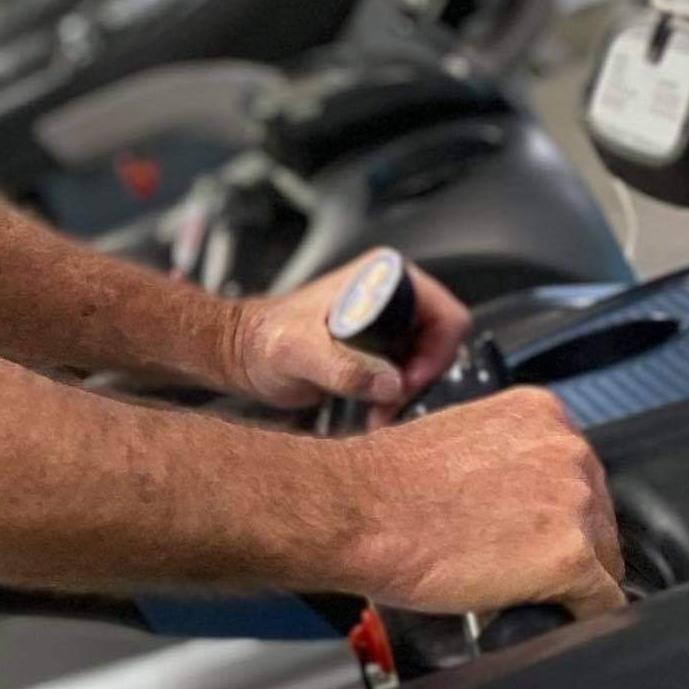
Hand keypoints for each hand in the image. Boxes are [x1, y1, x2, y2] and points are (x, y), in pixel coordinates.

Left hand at [233, 258, 470, 414]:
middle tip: (389, 402)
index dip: (434, 353)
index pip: (444, 314)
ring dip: (407, 394)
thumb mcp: (298, 351)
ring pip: (426, 363)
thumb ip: (341, 367)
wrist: (243, 355)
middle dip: (418, 379)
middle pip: (440, 342)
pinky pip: (408, 374)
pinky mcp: (380, 345)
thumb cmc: (262, 340)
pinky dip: (397, 397)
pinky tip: (374, 411)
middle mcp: (391, 293)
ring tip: (378, 412)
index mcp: (381, 276)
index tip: (406, 382)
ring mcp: (387, 320)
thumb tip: (388, 382)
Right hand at [341, 391, 624, 619]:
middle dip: (563, 545)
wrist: (354, 512)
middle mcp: (567, 450)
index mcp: (541, 414)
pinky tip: (534, 609)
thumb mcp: (459, 440)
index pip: (579, 475)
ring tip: (508, 584)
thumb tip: (520, 497)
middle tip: (511, 562)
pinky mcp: (572, 557)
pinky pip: (602, 603)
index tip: (529, 531)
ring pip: (603, 562)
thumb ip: (507, 458)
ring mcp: (574, 503)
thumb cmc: (384, 485)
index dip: (554, 514)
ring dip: (566, 581)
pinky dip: (574, 615)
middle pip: (599, 518)